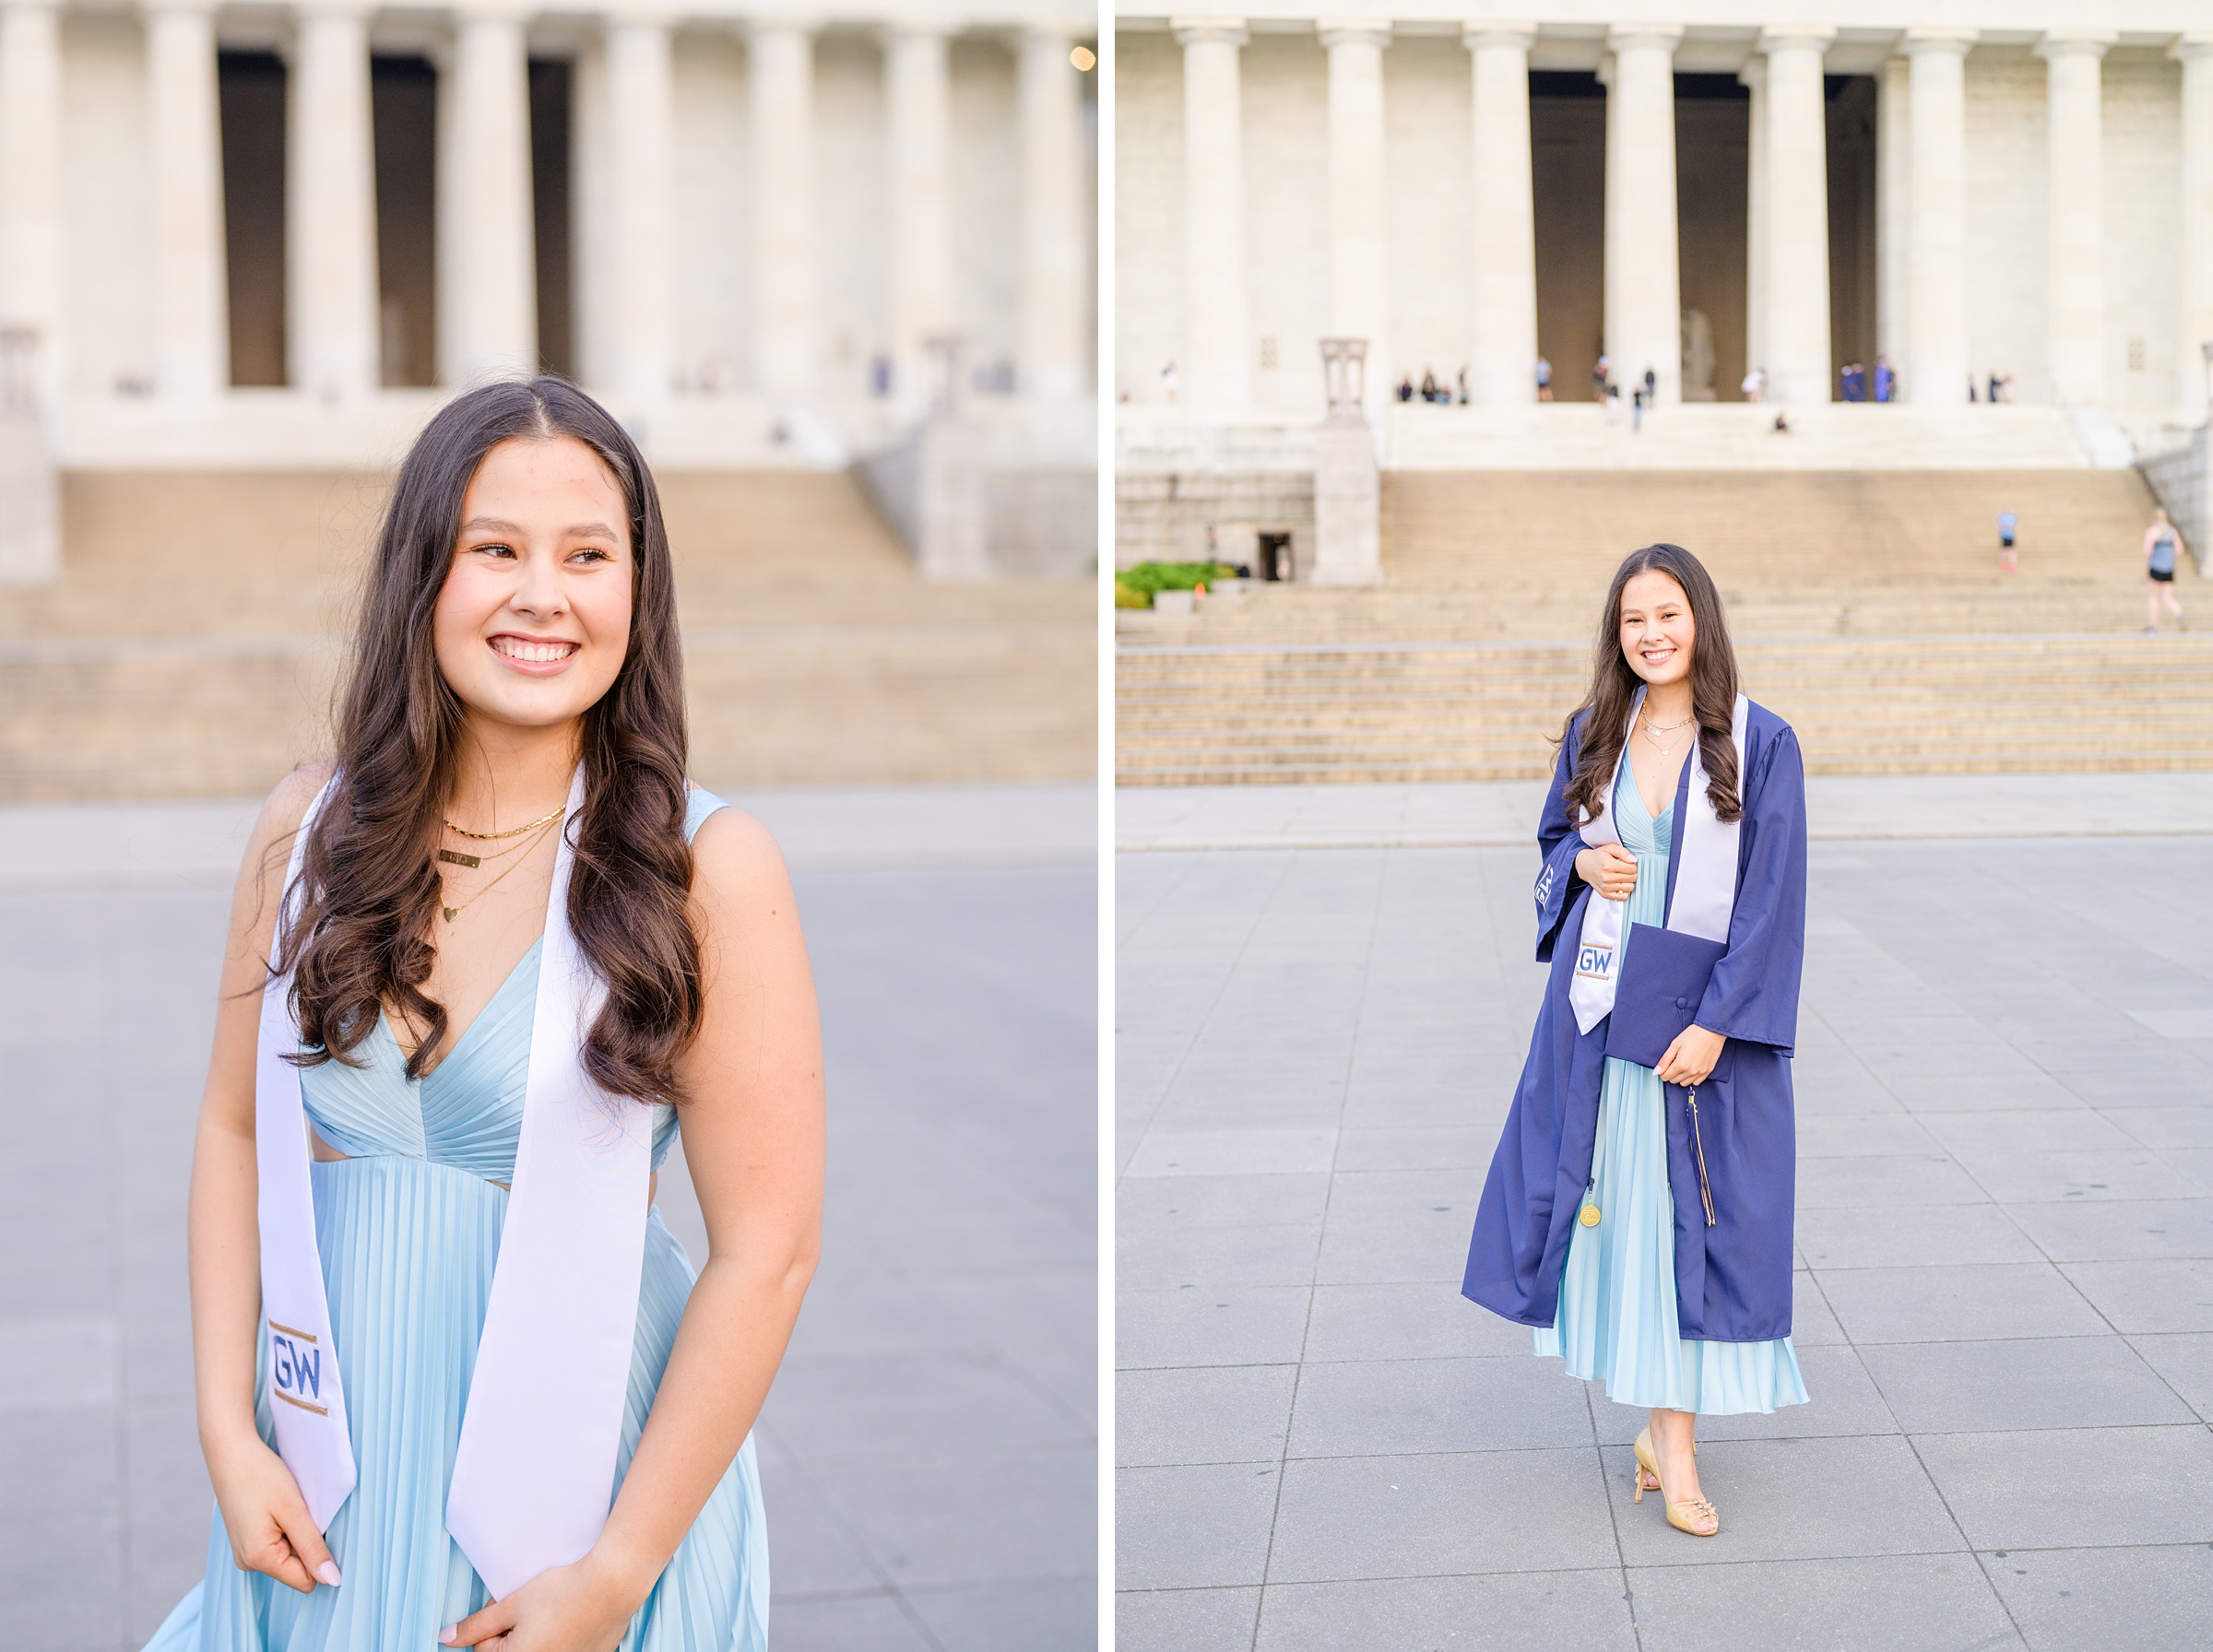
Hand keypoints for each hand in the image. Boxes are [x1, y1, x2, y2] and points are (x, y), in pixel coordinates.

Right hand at [203, 1428, 341, 1594]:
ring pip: (288, 1556)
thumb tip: (332, 1580)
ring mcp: (244, 1553)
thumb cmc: (261, 1476)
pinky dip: (285, 1528)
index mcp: (259, 1560)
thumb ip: (313, 1548)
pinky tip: (277, 1508)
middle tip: (299, 1512)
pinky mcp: (246, 1541)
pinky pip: (277, 1545)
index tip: (315, 1526)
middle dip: (307, 1543)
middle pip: (297, 1569)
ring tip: (285, 1507)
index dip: (319, 1556)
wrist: (231, 1452)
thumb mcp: (294, 1511)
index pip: (306, 1581)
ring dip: (295, 1533)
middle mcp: (248, 1563)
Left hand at [440, 1550, 647, 1649]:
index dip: (493, 1621)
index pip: (485, 1649)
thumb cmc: (561, 1592)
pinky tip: (572, 1616)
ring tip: (551, 1609)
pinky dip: (563, 1635)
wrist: (613, 1584)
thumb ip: (476, 1625)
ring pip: (540, 1648)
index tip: (509, 1602)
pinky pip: (566, 1649)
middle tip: (529, 1604)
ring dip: (538, 1633)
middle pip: (513, 1650)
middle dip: (514, 1630)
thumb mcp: (513, 1604)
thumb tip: (445, 1638)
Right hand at [1575, 844, 1637, 902]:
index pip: (1632, 869)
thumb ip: (1623, 852)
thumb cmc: (1598, 857)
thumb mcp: (1609, 848)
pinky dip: (1625, 891)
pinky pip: (1623, 897)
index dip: (1633, 865)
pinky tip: (1620, 885)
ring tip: (1622, 877)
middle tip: (1625, 870)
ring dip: (1629, 882)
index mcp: (1609, 865)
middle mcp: (1607, 878)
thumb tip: (1633, 860)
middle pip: (1632, 878)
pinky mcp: (1605, 894)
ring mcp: (1606, 887)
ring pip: (1630, 888)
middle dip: (1632, 873)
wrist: (1585, 866)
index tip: (1627, 864)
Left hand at [1657, 1024, 1724, 1087]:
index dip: (1663, 1070)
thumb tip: (1656, 1071)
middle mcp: (1691, 1071)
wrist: (1712, 1031)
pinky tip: (1691, 1068)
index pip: (1666, 1077)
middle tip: (1674, 1061)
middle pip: (1674, 1081)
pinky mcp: (1708, 1071)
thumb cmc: (1693, 1035)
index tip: (1667, 1064)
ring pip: (1684, 1083)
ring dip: (1680, 1077)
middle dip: (1671, 1073)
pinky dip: (1691, 1078)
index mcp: (1681, 1065)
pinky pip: (1696, 1082)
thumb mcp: (1675, 1045)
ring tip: (1683, 1064)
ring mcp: (1701, 1073)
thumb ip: (1665, 1060)